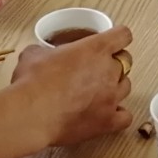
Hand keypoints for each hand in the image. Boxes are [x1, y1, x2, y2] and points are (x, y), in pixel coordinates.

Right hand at [10, 27, 133, 146]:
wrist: (31, 113)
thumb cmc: (32, 82)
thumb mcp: (34, 54)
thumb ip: (46, 51)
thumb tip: (42, 56)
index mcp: (95, 48)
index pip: (122, 35)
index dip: (117, 37)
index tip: (111, 42)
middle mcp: (109, 71)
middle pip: (125, 62)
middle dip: (113, 64)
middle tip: (95, 69)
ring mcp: (111, 97)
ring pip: (126, 86)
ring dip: (115, 87)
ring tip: (98, 92)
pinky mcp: (108, 121)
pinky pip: (125, 116)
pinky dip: (118, 115)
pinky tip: (106, 114)